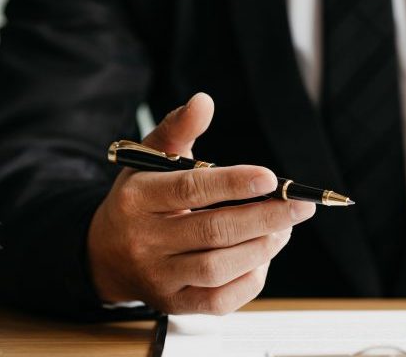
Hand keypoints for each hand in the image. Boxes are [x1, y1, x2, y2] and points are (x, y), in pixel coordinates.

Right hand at [87, 93, 315, 313]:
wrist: (104, 255)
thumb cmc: (139, 200)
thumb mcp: (147, 160)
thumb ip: (178, 128)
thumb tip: (204, 101)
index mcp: (137, 199)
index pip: (189, 190)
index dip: (233, 183)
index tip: (271, 178)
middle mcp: (145, 241)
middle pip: (213, 231)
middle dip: (265, 218)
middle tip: (301, 206)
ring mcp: (158, 277)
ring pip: (218, 268)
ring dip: (262, 247)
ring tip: (285, 227)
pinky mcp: (174, 303)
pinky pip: (220, 300)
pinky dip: (251, 279)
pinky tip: (264, 255)